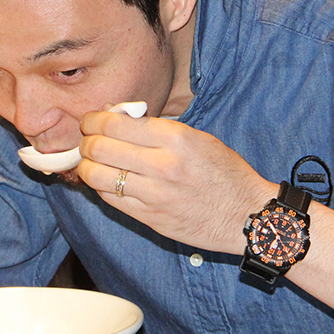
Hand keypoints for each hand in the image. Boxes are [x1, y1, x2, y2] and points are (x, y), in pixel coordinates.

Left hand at [76, 108, 274, 254]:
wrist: (247, 216)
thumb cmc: (225, 173)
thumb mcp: (198, 138)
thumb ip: (156, 128)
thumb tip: (115, 115)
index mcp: (176, 138)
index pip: (115, 123)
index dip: (94, 119)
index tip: (92, 120)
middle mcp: (162, 165)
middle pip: (99, 148)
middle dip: (85, 141)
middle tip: (88, 140)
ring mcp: (155, 195)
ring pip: (97, 177)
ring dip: (87, 167)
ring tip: (92, 163)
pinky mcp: (150, 219)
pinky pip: (110, 200)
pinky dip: (101, 188)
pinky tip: (106, 181)